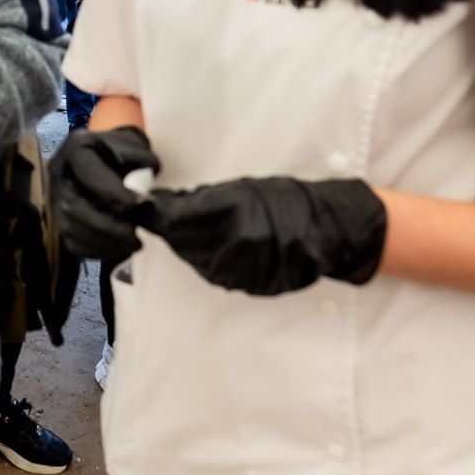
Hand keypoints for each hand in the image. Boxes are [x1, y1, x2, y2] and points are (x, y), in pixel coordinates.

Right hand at [48, 126, 157, 263]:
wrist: (109, 159)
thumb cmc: (124, 153)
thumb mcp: (135, 146)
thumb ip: (142, 161)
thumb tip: (143, 192)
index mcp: (76, 148)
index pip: (89, 173)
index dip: (114, 193)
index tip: (142, 205)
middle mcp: (58, 173)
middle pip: (73, 206)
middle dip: (108, 226)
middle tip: (136, 236)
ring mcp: (55, 198)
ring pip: (71, 228)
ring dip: (104, 242)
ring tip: (133, 244)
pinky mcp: (60, 220)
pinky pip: (72, 243)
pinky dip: (98, 251)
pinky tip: (119, 248)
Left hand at [140, 176, 386, 295]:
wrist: (329, 229)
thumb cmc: (289, 201)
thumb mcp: (243, 188)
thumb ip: (203, 199)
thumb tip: (166, 203)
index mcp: (230, 215)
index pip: (176, 218)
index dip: (158, 213)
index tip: (146, 206)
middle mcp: (233, 246)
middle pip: (182, 242)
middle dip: (170, 229)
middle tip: (162, 217)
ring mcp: (242, 271)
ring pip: (196, 261)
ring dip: (186, 246)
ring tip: (187, 232)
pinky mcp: (249, 286)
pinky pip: (217, 274)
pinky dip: (207, 261)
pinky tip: (209, 248)